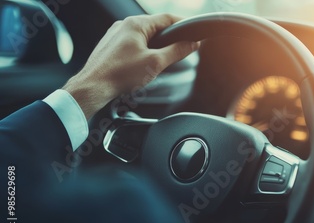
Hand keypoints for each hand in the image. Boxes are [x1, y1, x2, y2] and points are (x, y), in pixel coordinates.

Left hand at [63, 14, 197, 118]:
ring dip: (154, 47)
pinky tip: (141, 67)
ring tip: (157, 63)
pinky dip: (141, 52)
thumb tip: (191, 44)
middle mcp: (124, 25)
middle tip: (178, 52)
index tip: (193, 33)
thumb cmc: (120, 74)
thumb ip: (177, 51)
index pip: (167, 18)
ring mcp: (115, 35)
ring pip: (143, 37)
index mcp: (136, 24)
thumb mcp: (156, 63)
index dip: (183, 25)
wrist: (94, 86)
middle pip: (155, 28)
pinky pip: (132, 44)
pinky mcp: (110, 46)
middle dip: (168, 39)